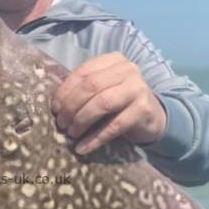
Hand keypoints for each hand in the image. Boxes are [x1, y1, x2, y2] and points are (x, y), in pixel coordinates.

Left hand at [51, 52, 166, 154]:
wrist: (153, 117)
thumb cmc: (121, 103)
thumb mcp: (105, 89)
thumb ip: (85, 89)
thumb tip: (56, 106)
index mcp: (114, 60)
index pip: (83, 73)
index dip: (65, 91)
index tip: (55, 108)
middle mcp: (128, 70)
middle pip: (90, 86)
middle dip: (71, 107)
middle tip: (61, 124)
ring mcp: (138, 89)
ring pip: (101, 103)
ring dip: (81, 120)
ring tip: (71, 133)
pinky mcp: (143, 110)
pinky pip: (114, 126)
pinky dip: (95, 139)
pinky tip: (83, 148)